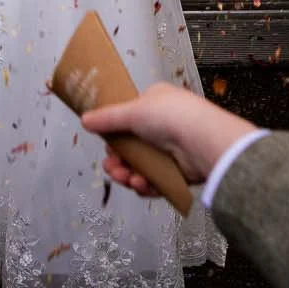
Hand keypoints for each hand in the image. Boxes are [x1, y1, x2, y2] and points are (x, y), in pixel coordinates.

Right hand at [82, 82, 256, 195]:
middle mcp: (164, 125)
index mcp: (156, 103)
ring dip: (129, 174)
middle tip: (111, 167)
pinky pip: (156, 181)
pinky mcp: (180, 172)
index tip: (106, 143)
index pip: (129, 118)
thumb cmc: (170, 117)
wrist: (204, 142)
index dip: (115, 133)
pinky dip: (146, 184)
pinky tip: (139, 185)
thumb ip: (107, 119)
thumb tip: (84, 120)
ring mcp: (173, 150)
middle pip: (132, 147)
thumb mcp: (133, 111)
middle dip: (119, 160)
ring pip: (142, 166)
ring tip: (124, 178)